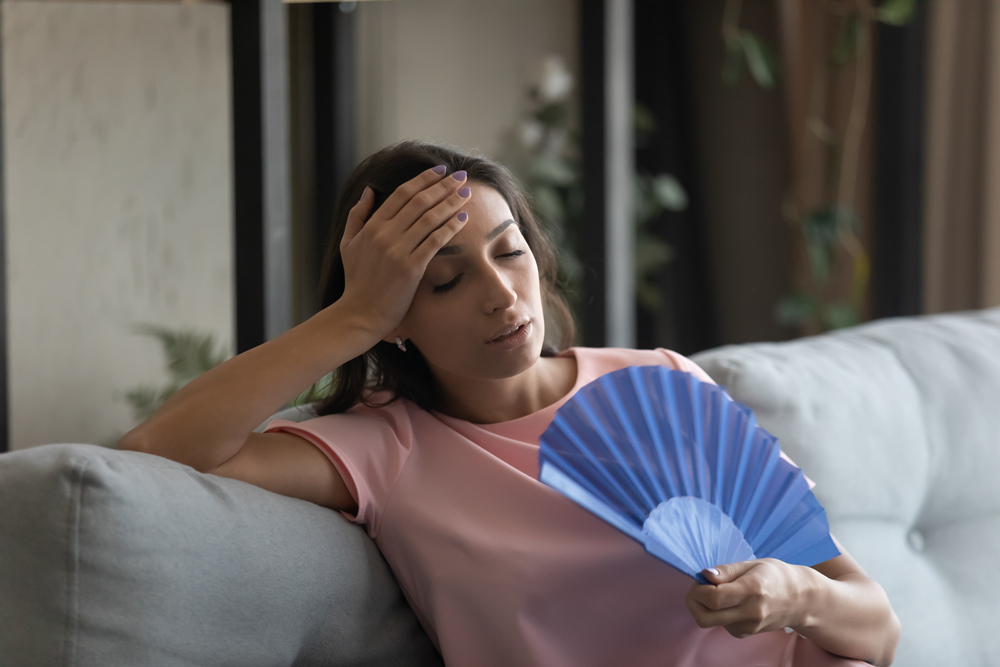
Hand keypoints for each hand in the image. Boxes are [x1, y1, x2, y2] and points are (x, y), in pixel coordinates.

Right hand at [337, 166, 471, 338]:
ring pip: (430, 218)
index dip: (423, 179)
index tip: (440, 170)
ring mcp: (398, 251)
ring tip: (466, 193)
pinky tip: (463, 219)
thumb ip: (357, 216)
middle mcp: (384, 235)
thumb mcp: (348, 245)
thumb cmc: (356, 282)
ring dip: (451, 203)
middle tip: (460, 176)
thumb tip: (369, 190)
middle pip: (419, 202)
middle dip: (443, 186)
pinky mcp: (411, 268)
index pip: (402, 194)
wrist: (360, 314)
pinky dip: (451, 227)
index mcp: (372, 226)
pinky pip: (435, 241)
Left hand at [684, 559, 812, 638]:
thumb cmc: (776, 577)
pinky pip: (720, 624)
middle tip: (698, 587)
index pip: (713, 598)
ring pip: (710, 621)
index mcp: (751, 590)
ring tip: (718, 591)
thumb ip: (727, 571)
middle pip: (705, 617)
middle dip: (693, 602)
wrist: (801, 600)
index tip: (699, 579)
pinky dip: (717, 613)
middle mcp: (750, 613)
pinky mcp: (746, 633)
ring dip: (704, 607)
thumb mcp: (753, 564)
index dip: (698, 589)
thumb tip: (704, 574)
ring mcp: (748, 626)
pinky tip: (729, 602)